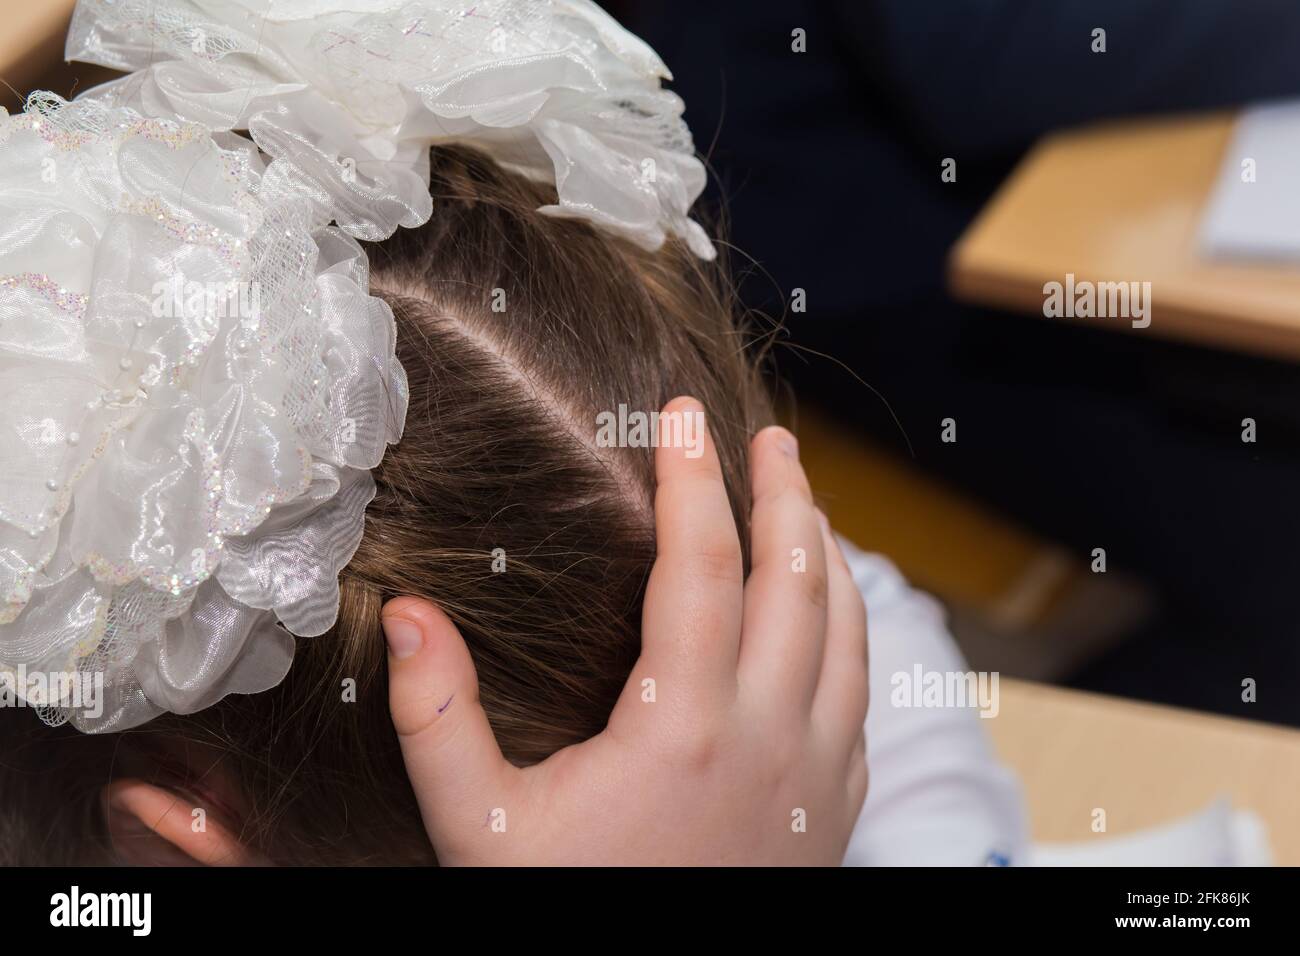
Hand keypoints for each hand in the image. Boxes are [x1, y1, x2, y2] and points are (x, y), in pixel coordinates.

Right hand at [380, 396, 868, 864]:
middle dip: (784, 492)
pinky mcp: (837, 807)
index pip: (702, 563)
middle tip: (768, 437)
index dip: (692, 477)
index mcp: (684, 723)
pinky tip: (831, 613)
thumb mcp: (477, 828)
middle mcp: (771, 735)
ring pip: (847, 630)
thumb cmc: (568, 910)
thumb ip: (436, 717)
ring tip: (807, 501)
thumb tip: (405, 611)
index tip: (680, 413)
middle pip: (797, 577)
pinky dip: (850, 628)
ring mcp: (818, 773)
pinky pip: (862, 691)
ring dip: (828, 553)